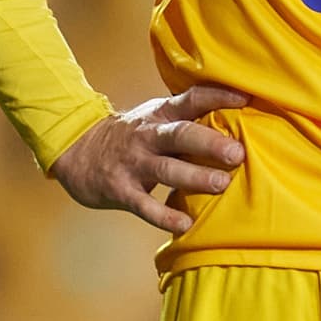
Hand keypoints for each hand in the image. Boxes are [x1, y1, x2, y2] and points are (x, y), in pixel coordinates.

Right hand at [49, 85, 248, 234]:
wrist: (75, 148)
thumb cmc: (132, 135)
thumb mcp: (155, 118)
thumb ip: (189, 120)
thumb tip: (239, 122)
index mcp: (160, 114)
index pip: (191, 99)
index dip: (217, 96)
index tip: (245, 97)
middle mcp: (148, 136)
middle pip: (180, 135)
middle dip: (210, 143)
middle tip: (237, 153)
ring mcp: (133, 163)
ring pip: (167, 169)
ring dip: (195, 177)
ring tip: (221, 184)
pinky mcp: (120, 189)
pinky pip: (144, 204)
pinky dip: (164, 215)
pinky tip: (185, 224)